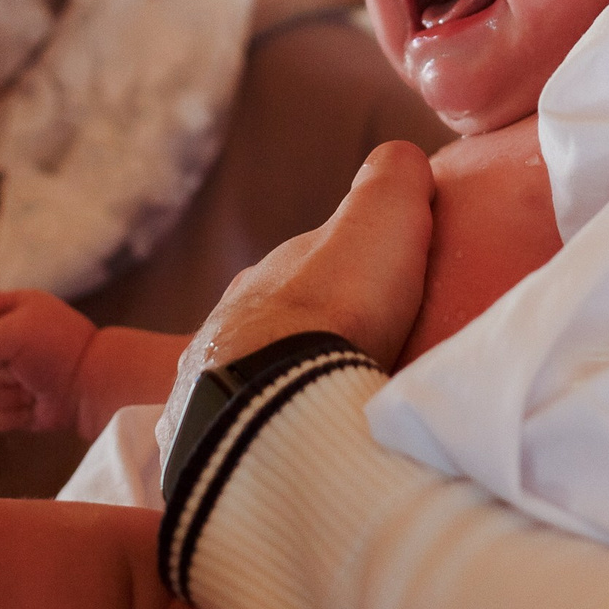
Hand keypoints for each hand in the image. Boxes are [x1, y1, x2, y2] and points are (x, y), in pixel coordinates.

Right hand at [0, 288, 94, 433]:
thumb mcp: (15, 328)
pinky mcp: (8, 402)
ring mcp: (5, 373)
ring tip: (31, 389)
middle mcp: (4, 340)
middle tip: (22, 371)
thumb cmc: (57, 349)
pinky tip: (31, 407)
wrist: (89, 388)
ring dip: (4, 396)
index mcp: (8, 312)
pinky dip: (9, 416)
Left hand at [162, 141, 435, 436]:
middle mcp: (227, 328)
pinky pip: (241, 435)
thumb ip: (392, 179)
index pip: (306, 270)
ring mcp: (209, 390)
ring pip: (258, 382)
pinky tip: (300, 451)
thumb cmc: (336, 307)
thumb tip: (402, 157)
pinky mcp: (206, 447)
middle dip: (315, 339)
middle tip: (366, 364)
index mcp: (266, 278)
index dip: (346, 277)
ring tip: (337, 415)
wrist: (279, 403)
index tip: (381, 298)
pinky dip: (270, 433)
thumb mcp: (383, 218)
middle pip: (279, 326)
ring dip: (291, 390)